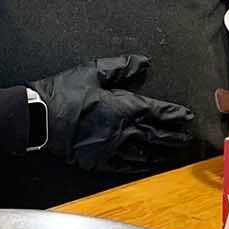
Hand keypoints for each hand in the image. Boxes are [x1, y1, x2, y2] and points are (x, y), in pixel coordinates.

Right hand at [30, 54, 195, 173]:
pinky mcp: (99, 160)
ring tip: (172, 153)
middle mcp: (124, 130)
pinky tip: (145, 165)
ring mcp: (113, 148)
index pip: (159, 112)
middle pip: (157, 135)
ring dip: (161, 152)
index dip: (175, 115)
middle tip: (187, 138)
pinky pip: (126, 165)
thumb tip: (143, 63)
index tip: (188, 117)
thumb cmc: (64, 93)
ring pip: (145, 153)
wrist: (40, 119)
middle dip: (175, 136)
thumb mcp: (93, 72)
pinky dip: (139, 165)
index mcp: (125, 107)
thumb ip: (121, 67)